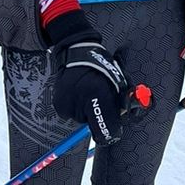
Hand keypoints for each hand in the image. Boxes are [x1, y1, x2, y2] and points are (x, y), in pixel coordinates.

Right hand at [47, 10, 127, 143]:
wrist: (77, 53)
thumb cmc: (102, 67)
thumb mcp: (119, 82)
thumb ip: (122, 103)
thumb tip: (124, 120)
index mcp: (100, 94)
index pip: (108, 127)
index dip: (113, 131)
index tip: (114, 131)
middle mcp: (82, 100)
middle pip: (94, 124)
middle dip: (99, 117)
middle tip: (100, 101)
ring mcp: (68, 103)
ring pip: (81, 119)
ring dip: (86, 111)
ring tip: (87, 93)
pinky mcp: (59, 104)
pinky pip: (71, 114)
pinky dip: (75, 108)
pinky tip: (77, 94)